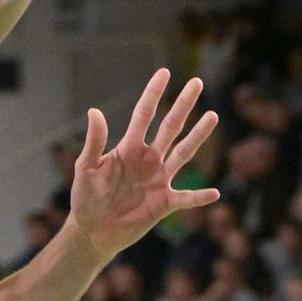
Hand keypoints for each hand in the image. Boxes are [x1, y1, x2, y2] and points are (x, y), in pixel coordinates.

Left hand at [69, 69, 218, 257]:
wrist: (92, 228)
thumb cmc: (86, 196)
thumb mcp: (86, 168)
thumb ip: (95, 142)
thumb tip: (95, 111)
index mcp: (129, 147)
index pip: (145, 115)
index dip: (153, 93)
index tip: (165, 72)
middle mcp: (148, 159)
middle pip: (170, 127)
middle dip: (183, 105)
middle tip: (197, 82)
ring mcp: (159, 179)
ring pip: (184, 153)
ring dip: (198, 136)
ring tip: (212, 116)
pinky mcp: (165, 203)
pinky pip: (186, 198)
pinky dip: (199, 197)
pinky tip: (215, 192)